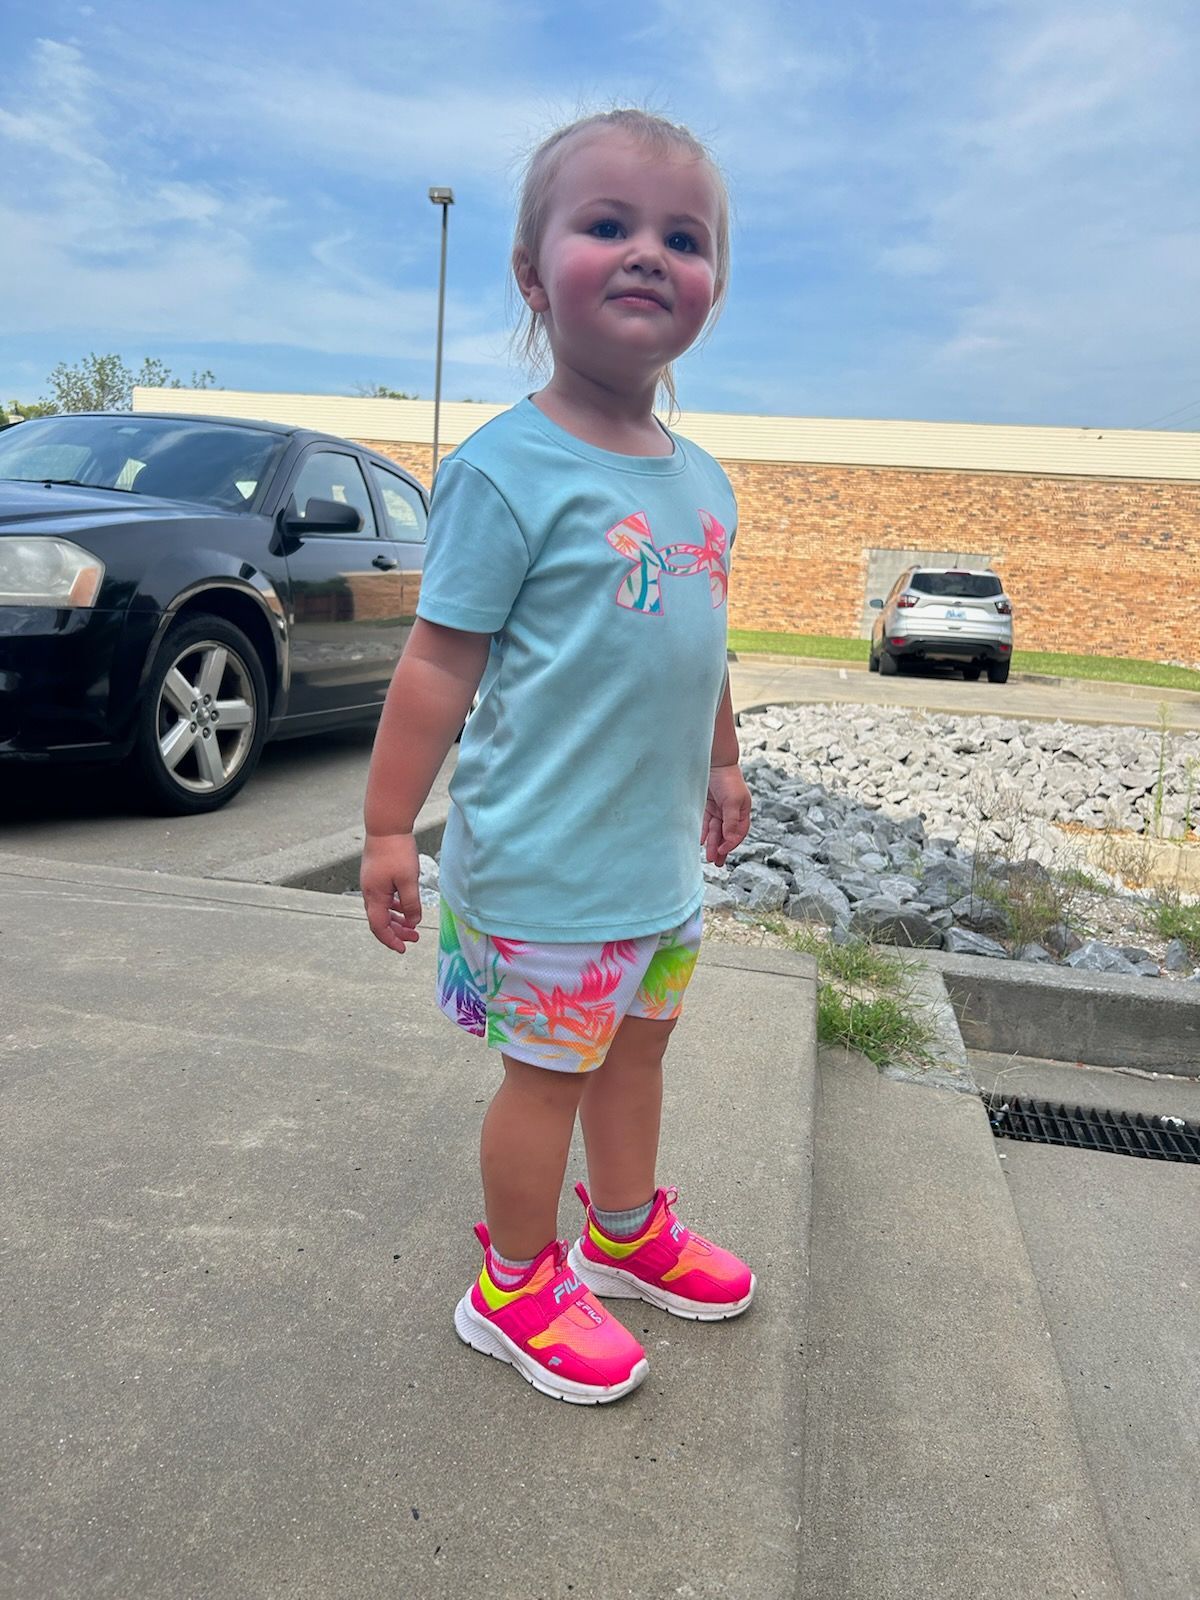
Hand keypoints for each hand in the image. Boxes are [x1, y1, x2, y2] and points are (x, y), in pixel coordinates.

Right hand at [361, 831, 422, 952]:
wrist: (386, 826)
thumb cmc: (396, 851)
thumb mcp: (408, 880)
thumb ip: (411, 903)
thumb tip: (413, 922)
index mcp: (374, 895)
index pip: (379, 926)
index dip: (390, 940)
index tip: (403, 948)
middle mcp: (369, 891)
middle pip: (380, 919)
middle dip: (396, 931)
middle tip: (414, 938)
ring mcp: (371, 883)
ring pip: (382, 908)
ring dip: (396, 919)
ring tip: (412, 925)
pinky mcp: (376, 875)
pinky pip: (384, 897)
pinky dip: (394, 905)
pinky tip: (404, 906)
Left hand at [702, 762, 751, 866]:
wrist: (713, 761)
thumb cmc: (727, 779)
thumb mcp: (732, 801)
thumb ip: (731, 821)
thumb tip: (730, 839)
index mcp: (742, 811)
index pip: (738, 833)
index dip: (731, 843)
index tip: (722, 851)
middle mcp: (731, 812)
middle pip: (727, 835)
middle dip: (721, 848)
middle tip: (716, 863)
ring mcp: (719, 809)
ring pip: (716, 831)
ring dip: (712, 843)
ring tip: (709, 857)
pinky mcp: (707, 806)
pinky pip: (706, 823)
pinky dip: (703, 833)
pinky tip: (700, 842)